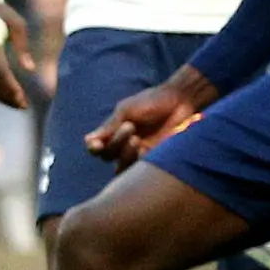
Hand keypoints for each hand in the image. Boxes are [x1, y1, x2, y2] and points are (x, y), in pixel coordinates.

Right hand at [88, 69, 218, 165]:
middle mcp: (122, 145)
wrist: (180, 101)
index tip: (96, 144)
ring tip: (137, 139)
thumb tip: (88, 141)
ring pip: (120, 166)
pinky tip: (145, 150)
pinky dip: (138, 161)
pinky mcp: (154, 158)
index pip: (95, 147)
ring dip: (125, 154)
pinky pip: (139, 168)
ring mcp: (138, 153)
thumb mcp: (127, 110)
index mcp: (113, 132)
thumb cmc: (152, 101)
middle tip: (130, 127)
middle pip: (107, 156)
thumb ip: (110, 125)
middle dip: (115, 143)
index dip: (93, 148)